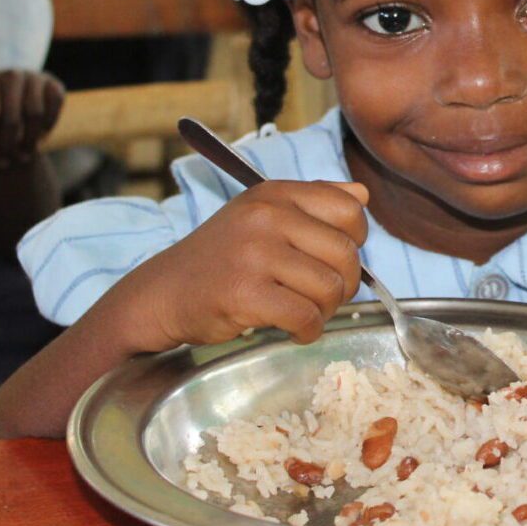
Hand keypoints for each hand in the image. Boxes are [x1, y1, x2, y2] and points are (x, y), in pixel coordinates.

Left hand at [0, 70, 64, 165]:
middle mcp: (11, 74)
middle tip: (6, 162)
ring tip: (24, 155)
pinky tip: (41, 138)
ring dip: (30, 139)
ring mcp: (34, 78)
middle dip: (9, 144)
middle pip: (12, 116)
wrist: (14, 118)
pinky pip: (55, 104)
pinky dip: (49, 123)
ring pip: (35, 113)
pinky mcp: (53, 84)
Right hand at [116, 180, 368, 350]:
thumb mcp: (262, 214)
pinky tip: (293, 329)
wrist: (163, 292)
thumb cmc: (221, 257)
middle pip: (346, 254)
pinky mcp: (245, 293)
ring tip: (304, 312)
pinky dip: (308, 331)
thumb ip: (314, 202)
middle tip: (321, 296)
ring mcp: (255, 254)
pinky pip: (305, 317)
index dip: (354, 241)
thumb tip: (363, 195)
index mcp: (276, 194)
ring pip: (329, 289)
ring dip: (325, 311)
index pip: (350, 211)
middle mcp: (267, 217)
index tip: (333, 259)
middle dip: (344, 285)